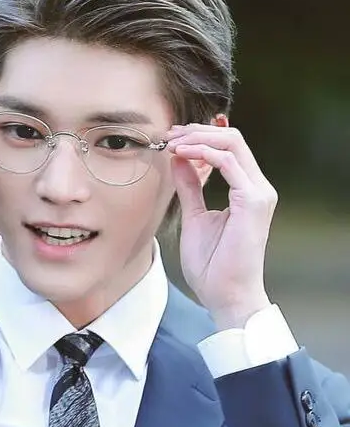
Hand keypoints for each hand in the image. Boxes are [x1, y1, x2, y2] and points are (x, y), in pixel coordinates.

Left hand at [168, 121, 277, 328]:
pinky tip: (181, 154)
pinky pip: (228, 163)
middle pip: (232, 138)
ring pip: (232, 143)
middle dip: (196, 131)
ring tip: (171, 143)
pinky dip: (202, 153)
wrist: (226, 295)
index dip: (199, 136)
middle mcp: (257, 187)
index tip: (170, 139)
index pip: (229, 147)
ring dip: (197, 138)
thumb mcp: (194, 216)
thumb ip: (191, 187)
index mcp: (246, 190)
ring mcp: (258, 193)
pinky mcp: (253, 201)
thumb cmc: (212, 265)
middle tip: (168, 135)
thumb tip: (179, 160)